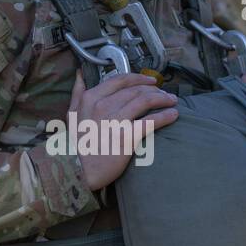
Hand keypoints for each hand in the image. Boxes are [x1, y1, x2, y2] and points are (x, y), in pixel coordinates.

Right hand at [70, 71, 178, 190]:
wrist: (80, 170)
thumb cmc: (78, 143)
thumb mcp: (72, 115)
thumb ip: (77, 93)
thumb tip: (80, 74)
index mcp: (91, 98)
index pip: (121, 80)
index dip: (140, 78)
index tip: (151, 81)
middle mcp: (102, 106)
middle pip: (136, 90)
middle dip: (155, 89)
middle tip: (166, 94)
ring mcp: (115, 121)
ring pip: (145, 101)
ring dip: (163, 99)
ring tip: (172, 101)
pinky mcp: (126, 136)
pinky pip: (150, 122)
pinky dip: (165, 116)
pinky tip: (173, 115)